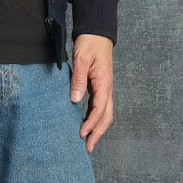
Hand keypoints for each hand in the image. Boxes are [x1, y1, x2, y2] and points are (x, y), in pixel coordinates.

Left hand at [69, 34, 113, 152]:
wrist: (97, 33)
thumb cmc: (89, 44)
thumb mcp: (81, 59)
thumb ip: (78, 79)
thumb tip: (75, 100)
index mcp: (104, 83)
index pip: (100, 109)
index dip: (91, 123)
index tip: (81, 134)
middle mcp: (107, 89)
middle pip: (107, 117)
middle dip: (98, 133)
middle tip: (88, 148)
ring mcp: (105, 89)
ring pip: (106, 114)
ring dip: (98, 129)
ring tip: (88, 143)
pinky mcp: (101, 88)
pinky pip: (101, 108)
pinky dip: (96, 120)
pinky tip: (87, 127)